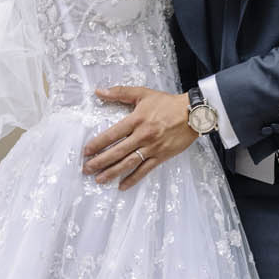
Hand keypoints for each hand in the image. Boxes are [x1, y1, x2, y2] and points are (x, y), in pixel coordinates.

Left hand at [82, 86, 199, 188]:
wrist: (193, 113)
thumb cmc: (167, 103)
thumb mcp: (143, 94)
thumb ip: (120, 93)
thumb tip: (99, 92)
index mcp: (136, 120)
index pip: (112, 134)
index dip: (97, 144)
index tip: (86, 151)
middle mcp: (142, 136)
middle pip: (117, 151)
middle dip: (100, 162)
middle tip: (86, 169)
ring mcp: (152, 148)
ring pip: (128, 163)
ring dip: (112, 172)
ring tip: (99, 180)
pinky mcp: (161, 156)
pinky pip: (145, 170)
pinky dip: (133, 179)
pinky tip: (122, 186)